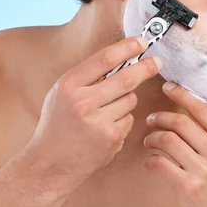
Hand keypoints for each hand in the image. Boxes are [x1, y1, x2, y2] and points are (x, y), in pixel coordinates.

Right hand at [25, 36, 161, 193]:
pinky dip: (122, 120)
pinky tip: (105, 129)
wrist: (49, 164)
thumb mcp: (61, 94)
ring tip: (106, 111)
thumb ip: (86, 77)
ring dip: (126, 100)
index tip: (141, 42)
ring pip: (130, 99)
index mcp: (68, 86)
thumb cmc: (57, 126)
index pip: (104, 59)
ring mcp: (98, 122)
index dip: (126, 48)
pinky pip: (129, 119)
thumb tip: (120, 58)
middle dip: (145, 67)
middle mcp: (82, 102)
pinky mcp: (110, 138)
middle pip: (125, 78)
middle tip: (157, 61)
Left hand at [142, 81, 206, 206]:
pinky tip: (150, 162)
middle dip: (159, 116)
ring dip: (151, 137)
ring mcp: (203, 171)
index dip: (181, 94)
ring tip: (148, 140)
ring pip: (167, 140)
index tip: (167, 87)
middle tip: (150, 118)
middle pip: (180, 121)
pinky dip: (150, 160)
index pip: (202, 108)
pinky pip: (160, 163)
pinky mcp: (188, 188)